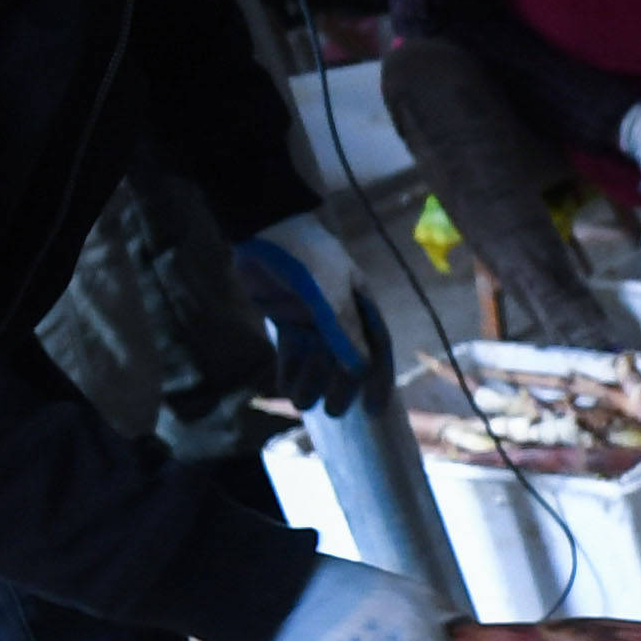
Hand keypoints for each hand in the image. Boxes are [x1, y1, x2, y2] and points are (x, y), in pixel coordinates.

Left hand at [231, 216, 387, 409]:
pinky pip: (292, 350)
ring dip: (312, 381)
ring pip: (317, 358)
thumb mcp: (327, 292)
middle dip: (340, 387)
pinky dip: (291, 368)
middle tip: (332, 412)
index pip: (376, 349)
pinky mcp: (286, 317)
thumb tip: (361, 370)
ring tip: (304, 404)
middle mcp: (340, 314)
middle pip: (346, 359)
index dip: (377, 380)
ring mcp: (312, 316)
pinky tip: (286, 386)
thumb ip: (342, 330)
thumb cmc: (305, 255)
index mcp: (360, 305)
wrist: (263, 227)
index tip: (373, 410)